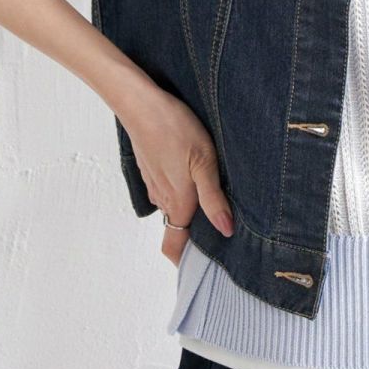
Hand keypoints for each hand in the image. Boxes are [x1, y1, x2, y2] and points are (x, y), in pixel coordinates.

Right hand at [116, 86, 234, 266]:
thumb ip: (213, 199)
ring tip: (217, 195)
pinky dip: (182, 189)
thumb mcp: (204, 162)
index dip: (187, 260)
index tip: (207, 262)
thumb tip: (225, 230)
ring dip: (191, 208)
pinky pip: (168, 190)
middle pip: (178, 228)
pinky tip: (196, 172)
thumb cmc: (176, 130)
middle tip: (224, 223)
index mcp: (178, 203)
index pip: (174, 247)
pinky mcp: (152, 169)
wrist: (142, 105)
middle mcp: (163, 199)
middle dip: (197, 232)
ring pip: (174, 207)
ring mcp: (155, 184)